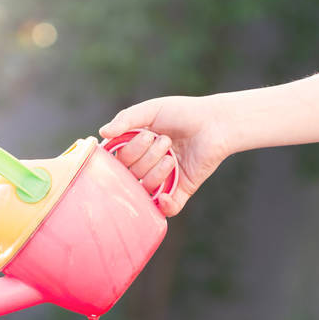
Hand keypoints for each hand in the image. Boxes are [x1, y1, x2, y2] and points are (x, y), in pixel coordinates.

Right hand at [99, 95, 228, 216]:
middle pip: (131, 175)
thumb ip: (126, 119)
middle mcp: (145, 166)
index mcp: (135, 149)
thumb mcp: (152, 110)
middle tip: (165, 140)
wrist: (216, 123)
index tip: (145, 135)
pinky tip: (165, 195)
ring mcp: (162, 181)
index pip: (119, 161)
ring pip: (146, 189)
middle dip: (147, 157)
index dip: (129, 152)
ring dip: (157, 172)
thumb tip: (102, 133)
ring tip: (172, 155)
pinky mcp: (180, 191)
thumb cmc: (183, 113)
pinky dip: (164, 205)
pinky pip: (166, 209)